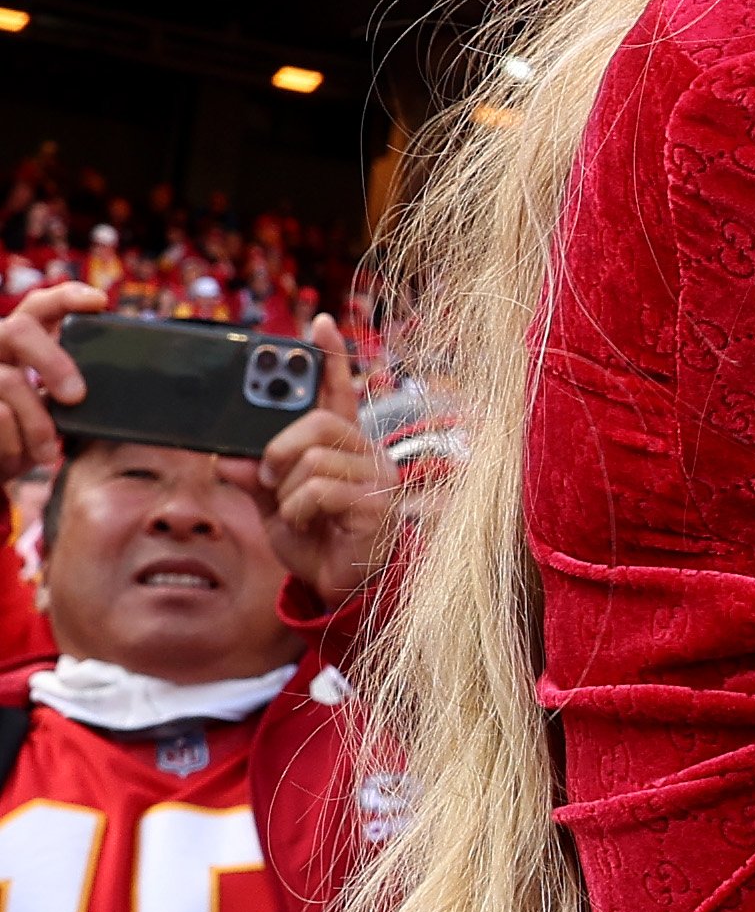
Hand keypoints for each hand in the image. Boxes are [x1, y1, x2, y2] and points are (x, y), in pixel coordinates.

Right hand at [0, 279, 102, 475]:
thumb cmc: (31, 429)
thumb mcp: (55, 404)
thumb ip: (76, 384)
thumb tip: (130, 387)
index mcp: (23, 341)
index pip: (41, 305)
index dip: (67, 297)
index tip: (100, 302)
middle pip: (18, 330)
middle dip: (52, 361)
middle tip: (77, 396)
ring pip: (9, 381)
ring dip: (36, 422)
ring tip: (49, 452)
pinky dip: (15, 441)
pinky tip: (22, 455)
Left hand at [239, 316, 393, 610]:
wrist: (342, 588)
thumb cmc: (316, 541)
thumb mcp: (272, 506)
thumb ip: (252, 477)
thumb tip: (224, 457)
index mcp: (342, 446)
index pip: (338, 391)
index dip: (329, 357)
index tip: (320, 323)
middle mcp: (364, 453)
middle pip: (315, 421)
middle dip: (277, 448)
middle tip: (269, 475)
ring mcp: (374, 476)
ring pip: (310, 458)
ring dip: (285, 491)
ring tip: (294, 512)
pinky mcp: (374, 503)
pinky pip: (317, 489)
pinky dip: (297, 509)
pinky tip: (307, 523)